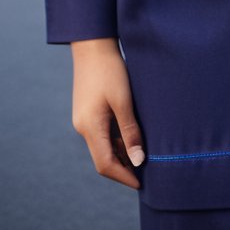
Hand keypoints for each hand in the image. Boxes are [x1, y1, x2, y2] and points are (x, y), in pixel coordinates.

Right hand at [70, 37, 144, 189]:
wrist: (93, 45)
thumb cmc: (110, 70)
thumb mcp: (123, 101)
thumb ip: (130, 131)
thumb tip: (138, 161)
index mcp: (90, 127)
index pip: (105, 164)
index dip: (123, 176)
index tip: (141, 183)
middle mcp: (83, 127)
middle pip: (103, 158)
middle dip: (123, 168)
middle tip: (145, 173)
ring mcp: (83, 119)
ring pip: (103, 146)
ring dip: (121, 154)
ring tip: (142, 156)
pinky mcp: (87, 112)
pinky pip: (101, 134)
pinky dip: (116, 141)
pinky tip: (132, 138)